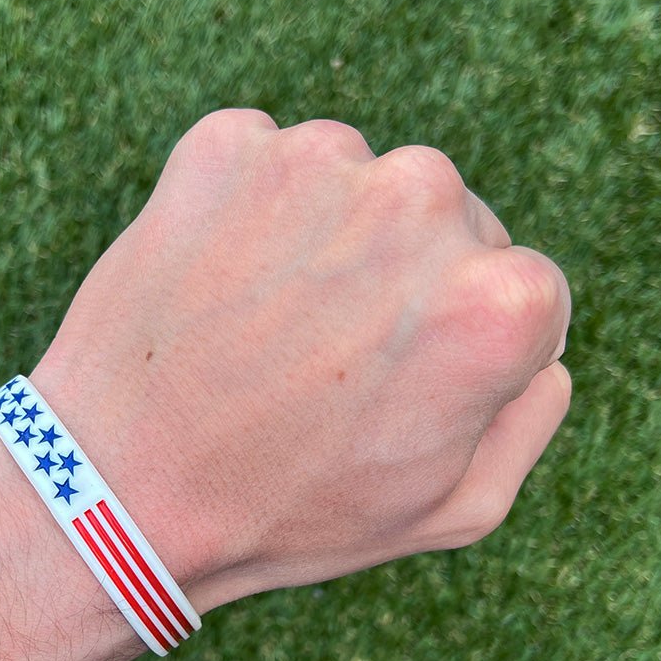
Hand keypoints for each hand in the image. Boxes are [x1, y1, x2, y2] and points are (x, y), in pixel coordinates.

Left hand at [27, 110, 570, 609]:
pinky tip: (219, 287)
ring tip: (264, 327)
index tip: (397, 378)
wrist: (118, 491)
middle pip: (444, 223)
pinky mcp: (224, 148)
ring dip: (326, 240)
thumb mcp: (453, 509)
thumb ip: (531, 415)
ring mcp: (316, 164)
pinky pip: (268, 166)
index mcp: (496, 301)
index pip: (522, 286)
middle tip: (322, 357)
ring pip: (357, 188)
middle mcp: (420, 203)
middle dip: (400, 279)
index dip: (462, 341)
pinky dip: (250, 214)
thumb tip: (542, 346)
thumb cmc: (286, 511)